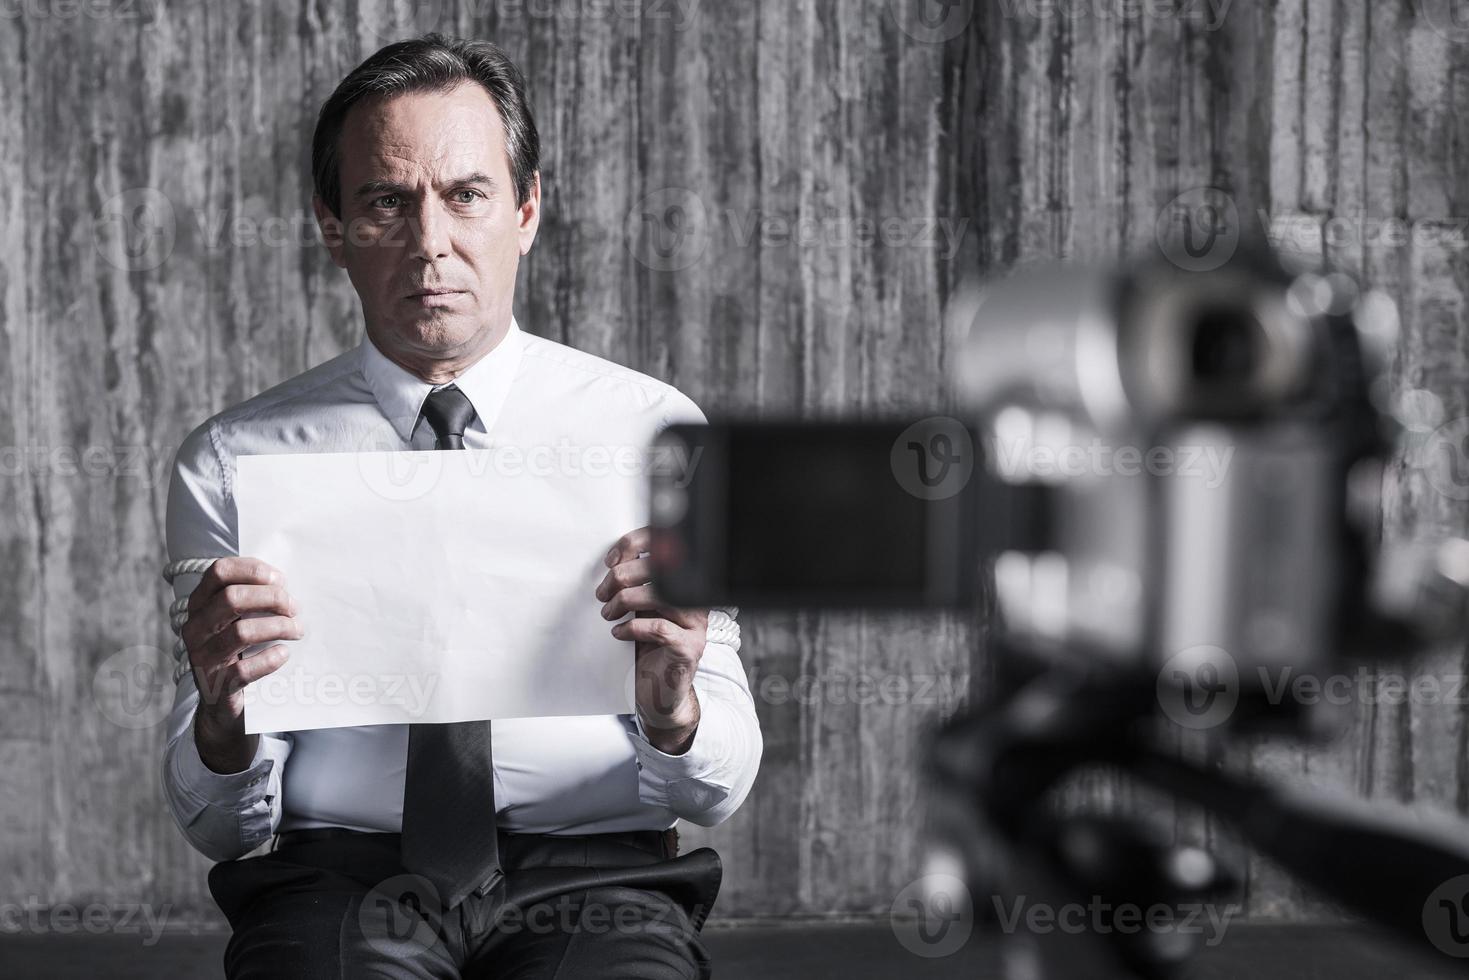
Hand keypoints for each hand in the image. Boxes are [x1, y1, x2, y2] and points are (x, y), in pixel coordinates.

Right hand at [181, 557, 304, 773]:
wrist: (224, 705)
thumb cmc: (240, 652)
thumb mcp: (239, 619)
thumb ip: (254, 597)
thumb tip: (284, 582)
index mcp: (199, 605)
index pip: (219, 572)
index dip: (253, 570)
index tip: (280, 580)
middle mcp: (194, 629)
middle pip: (232, 598)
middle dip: (272, 598)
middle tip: (294, 608)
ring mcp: (202, 658)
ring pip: (241, 632)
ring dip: (278, 627)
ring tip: (297, 630)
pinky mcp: (216, 686)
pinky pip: (244, 669)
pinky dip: (270, 659)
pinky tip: (283, 654)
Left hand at [596, 526, 706, 753]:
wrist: (661, 693)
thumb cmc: (649, 649)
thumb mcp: (641, 610)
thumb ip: (636, 585)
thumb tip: (614, 562)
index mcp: (685, 585)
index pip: (667, 547)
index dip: (635, 545)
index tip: (610, 560)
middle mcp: (695, 601)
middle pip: (660, 570)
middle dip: (621, 577)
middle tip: (602, 593)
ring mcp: (696, 625)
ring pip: (660, 596)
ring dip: (624, 601)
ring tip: (608, 613)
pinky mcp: (688, 648)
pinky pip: (659, 628)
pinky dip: (632, 626)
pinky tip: (618, 632)